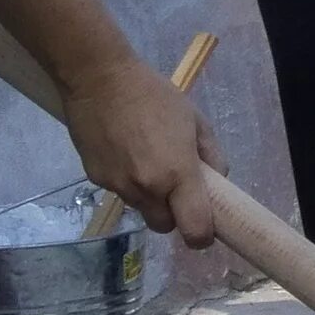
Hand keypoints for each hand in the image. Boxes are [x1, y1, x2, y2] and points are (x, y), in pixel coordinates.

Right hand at [59, 52, 220, 246]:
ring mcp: (119, 185)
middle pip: (164, 226)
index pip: (194, 230)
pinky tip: (124, 154)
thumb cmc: (154, 95)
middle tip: (175, 190)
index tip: (204, 228)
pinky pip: (119, 193)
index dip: (202, 236)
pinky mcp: (96, 179)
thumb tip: (218, 184)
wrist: (98, 78)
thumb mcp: (196, 121)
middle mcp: (147, 188)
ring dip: (149, 198)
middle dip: (173, 215)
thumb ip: (213, 158)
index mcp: (178, 175)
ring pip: (141, 210)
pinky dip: (126, 182)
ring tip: (146, 162)